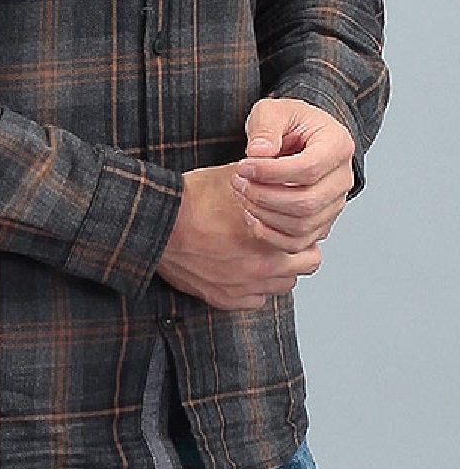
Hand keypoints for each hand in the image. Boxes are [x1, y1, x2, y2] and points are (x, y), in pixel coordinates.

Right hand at [156, 162, 321, 310]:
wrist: (157, 224)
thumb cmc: (191, 200)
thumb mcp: (235, 178)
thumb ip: (265, 179)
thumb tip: (280, 168)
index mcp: (271, 237)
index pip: (312, 243)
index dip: (306, 230)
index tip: (297, 222)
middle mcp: (262, 267)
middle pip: (305, 266)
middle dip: (299, 251)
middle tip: (285, 237)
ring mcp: (243, 287)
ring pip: (283, 285)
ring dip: (280, 270)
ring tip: (263, 251)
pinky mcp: (223, 299)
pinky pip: (256, 300)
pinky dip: (255, 287)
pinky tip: (243, 267)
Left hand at [231, 98, 354, 251]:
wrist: (300, 137)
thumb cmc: (288, 122)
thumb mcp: (273, 111)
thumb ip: (266, 126)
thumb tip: (259, 153)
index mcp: (338, 145)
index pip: (308, 169)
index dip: (271, 173)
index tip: (242, 166)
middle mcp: (343, 179)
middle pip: (307, 202)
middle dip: (264, 195)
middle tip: (237, 182)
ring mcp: (335, 204)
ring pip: (302, 225)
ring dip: (264, 215)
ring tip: (241, 193)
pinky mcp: (321, 222)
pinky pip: (298, 242)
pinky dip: (271, 235)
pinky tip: (251, 216)